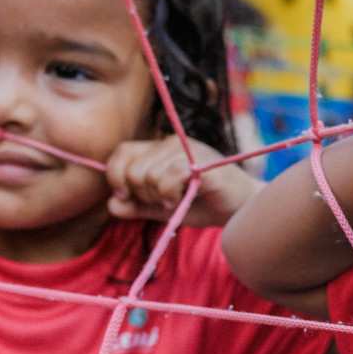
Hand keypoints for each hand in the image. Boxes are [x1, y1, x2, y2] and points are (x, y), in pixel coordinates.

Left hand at [107, 135, 258, 227]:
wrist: (241, 210)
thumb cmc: (205, 205)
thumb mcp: (162, 208)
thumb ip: (137, 206)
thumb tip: (111, 205)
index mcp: (161, 148)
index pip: (122, 152)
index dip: (115, 176)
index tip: (125, 197)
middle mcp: (172, 143)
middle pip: (133, 168)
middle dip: (141, 194)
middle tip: (163, 202)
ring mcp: (187, 150)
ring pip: (148, 174)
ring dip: (158, 197)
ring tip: (177, 201)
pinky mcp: (199, 162)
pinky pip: (168, 177)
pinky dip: (169, 195)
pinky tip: (183, 200)